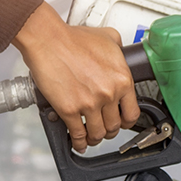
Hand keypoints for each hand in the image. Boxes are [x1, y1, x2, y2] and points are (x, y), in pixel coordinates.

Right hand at [12, 2, 139, 152]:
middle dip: (109, 130)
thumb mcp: (108, 37)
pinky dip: (79, 142)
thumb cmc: (72, 38)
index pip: (132, 112)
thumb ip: (119, 50)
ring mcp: (89, 104)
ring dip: (95, 138)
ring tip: (91, 136)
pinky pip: (78, 134)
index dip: (127, 121)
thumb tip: (121, 56)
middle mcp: (108, 94)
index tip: (122, 122)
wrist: (48, 40)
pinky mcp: (69, 110)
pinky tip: (79, 143)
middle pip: (114, 126)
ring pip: (98, 133)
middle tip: (104, 128)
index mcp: (122, 79)